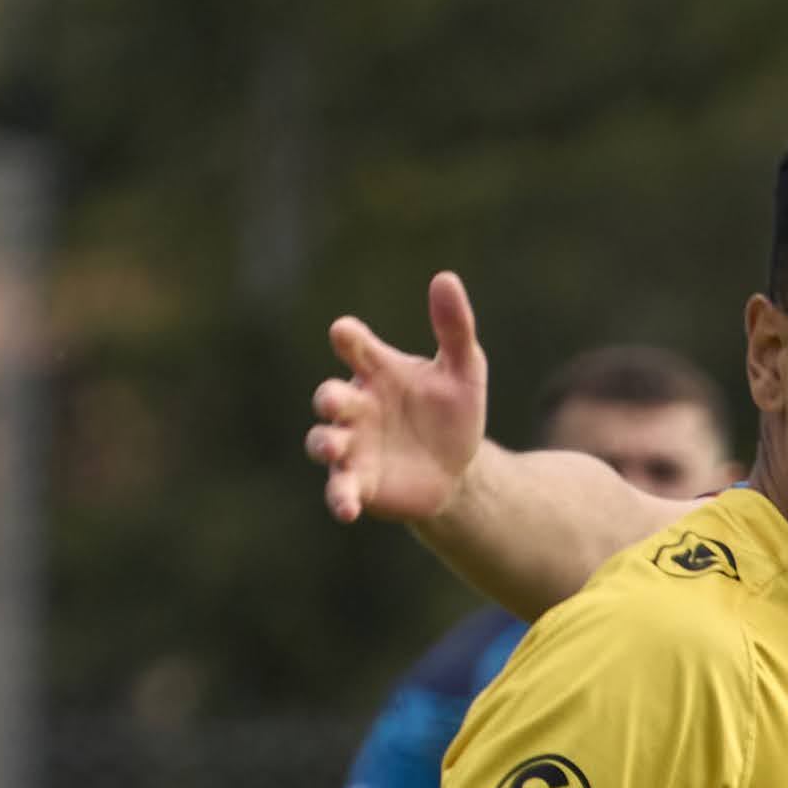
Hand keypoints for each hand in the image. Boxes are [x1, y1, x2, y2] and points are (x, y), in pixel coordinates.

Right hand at [309, 270, 487, 525]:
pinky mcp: (359, 483)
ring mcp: (353, 446)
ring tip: (333, 448)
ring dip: (324, 444)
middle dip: (328, 398)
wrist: (457, 470)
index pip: (355, 347)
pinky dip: (339, 498)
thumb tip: (446, 278)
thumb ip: (455, 328)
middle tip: (333, 401)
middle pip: (329, 397)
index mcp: (378, 371)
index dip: (348, 339)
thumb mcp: (464, 370)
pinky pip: (340, 490)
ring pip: (324, 441)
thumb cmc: (452, 412)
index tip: (344, 333)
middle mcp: (357, 406)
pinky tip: (347, 510)